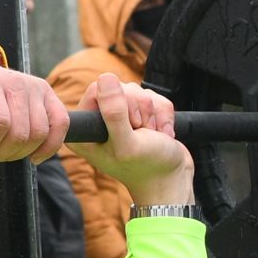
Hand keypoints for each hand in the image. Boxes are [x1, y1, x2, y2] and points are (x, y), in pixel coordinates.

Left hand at [79, 78, 191, 204]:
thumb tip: (106, 78)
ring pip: (139, 91)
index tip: (128, 127)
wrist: (172, 179)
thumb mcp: (128, 144)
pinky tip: (162, 134)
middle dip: (140, 110)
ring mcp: (120, 117)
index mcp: (86, 131)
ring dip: (153, 114)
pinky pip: (154, 97)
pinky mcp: (140, 114)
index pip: (96, 90)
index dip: (118, 103)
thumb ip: (114, 114)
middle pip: (120, 88)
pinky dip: (163, 115)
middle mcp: (99, 122)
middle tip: (143, 134)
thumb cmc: (148, 167)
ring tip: (152, 137)